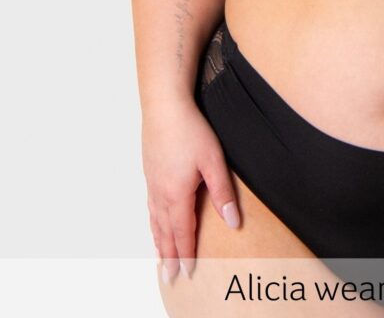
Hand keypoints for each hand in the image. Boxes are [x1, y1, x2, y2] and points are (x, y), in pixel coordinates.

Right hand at [142, 95, 240, 284]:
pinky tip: (156, 221)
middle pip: (165, 232)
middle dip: (169, 256)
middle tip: (170, 277)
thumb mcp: (213, 161)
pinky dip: (153, 222)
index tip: (189, 272)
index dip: (186, 254)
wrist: (164, 105)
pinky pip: (150, 206)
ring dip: (159, 241)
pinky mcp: (150, 171)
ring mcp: (152, 182)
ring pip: (155, 220)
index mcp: (177, 194)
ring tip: (161, 257)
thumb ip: (223, 193)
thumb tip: (233, 222)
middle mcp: (161, 193)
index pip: (183, 233)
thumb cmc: (190, 129)